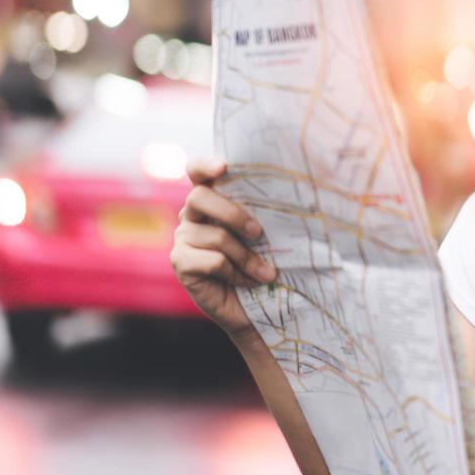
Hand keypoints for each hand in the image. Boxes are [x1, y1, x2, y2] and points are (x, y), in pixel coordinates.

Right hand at [170, 157, 274, 341]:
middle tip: (259, 232)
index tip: (224, 167)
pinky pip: (212, 260)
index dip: (205, 166)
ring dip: (246, 256)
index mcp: (211, 201)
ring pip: (216, 235)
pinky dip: (235, 273)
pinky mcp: (180, 263)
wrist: (254, 308)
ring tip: (265, 272)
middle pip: (200, 197)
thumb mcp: (266, 234)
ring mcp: (183, 239)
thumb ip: (263, 212)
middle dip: (234, 214)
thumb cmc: (263, 262)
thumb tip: (293, 192)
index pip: (197, 172)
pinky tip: (245, 282)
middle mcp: (191, 216)